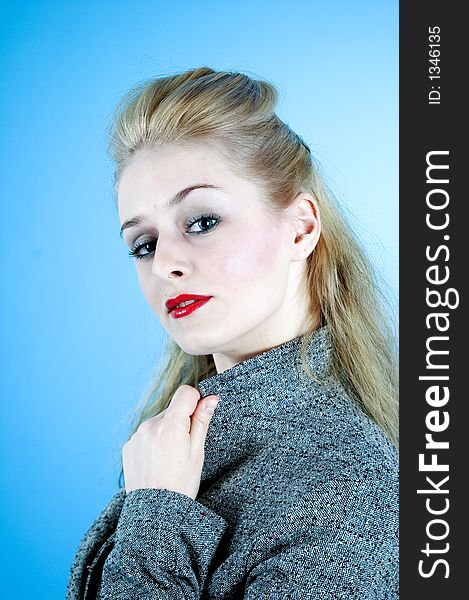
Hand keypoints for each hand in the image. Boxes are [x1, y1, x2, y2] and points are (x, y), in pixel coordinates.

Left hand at [122, 385, 219, 499]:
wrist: (154, 513)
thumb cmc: (180, 485)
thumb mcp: (197, 453)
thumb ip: (201, 421)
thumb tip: (211, 398)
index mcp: (170, 426)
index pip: (185, 393)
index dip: (195, 402)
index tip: (198, 419)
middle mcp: (149, 426)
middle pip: (172, 409)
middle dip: (181, 421)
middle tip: (184, 448)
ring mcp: (136, 436)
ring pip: (159, 422)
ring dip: (166, 431)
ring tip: (169, 458)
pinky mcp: (128, 445)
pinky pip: (146, 434)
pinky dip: (153, 442)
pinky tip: (157, 462)